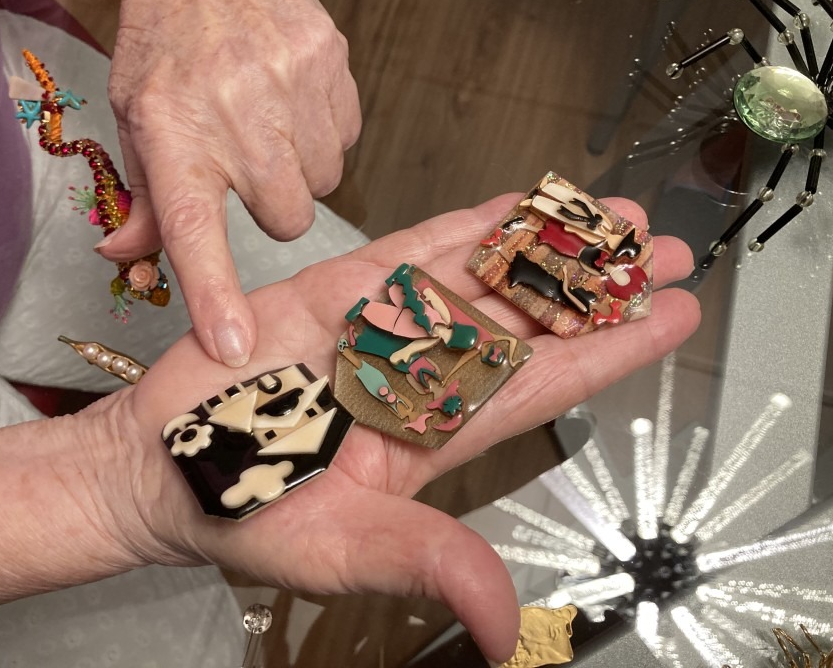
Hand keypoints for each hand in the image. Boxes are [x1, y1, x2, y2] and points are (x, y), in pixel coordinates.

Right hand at [96, 192, 699, 662]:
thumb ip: (425, 563)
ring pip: (481, 275)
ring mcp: (381, 325)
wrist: (162, 464)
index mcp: (437, 433)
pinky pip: (411, 251)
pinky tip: (511, 207)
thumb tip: (504, 628)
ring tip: (613, 214)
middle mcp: (421, 373)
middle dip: (600, 285)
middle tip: (663, 250)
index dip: (612, 351)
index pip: (546, 386)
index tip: (671, 316)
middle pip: (529, 320)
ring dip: (546, 244)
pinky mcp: (334, 290)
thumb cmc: (246, 515)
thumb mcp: (342, 550)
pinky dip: (464, 226)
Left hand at [97, 0, 360, 366]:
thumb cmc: (163, 39)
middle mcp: (234, 110)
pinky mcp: (333, 60)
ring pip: (323, 183)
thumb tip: (127, 257)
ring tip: (267, 119)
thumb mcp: (133, 116)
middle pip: (286, 218)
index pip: (193, 229)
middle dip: (269, 204)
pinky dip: (323, 133)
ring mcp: (292, 82)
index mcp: (172, 130)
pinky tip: (291, 96)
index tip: (235, 346)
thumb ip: (142, 198)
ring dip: (298, 169)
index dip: (216, 294)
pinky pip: (348, 139)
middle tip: (244, 160)